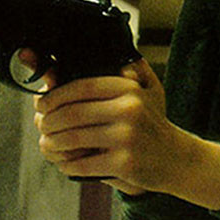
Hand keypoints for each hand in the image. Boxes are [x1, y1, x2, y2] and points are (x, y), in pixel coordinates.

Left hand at [33, 59, 178, 191]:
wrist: (177, 159)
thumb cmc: (152, 124)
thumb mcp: (147, 90)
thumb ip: (126, 70)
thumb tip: (98, 55)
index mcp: (129, 89)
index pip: (81, 86)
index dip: (55, 95)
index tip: (41, 103)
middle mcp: (129, 110)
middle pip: (72, 113)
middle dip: (48, 121)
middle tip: (42, 125)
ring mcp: (127, 137)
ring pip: (73, 138)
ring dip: (53, 143)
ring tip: (48, 144)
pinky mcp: (124, 163)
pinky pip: (83, 164)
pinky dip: (68, 165)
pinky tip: (66, 163)